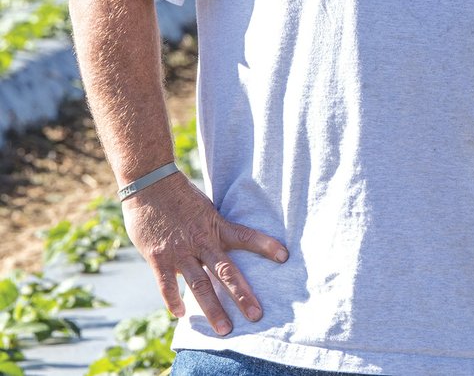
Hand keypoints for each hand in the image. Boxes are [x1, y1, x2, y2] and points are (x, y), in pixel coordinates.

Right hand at [122, 170, 288, 335]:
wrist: (150, 182)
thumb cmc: (179, 194)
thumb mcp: (204, 208)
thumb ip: (213, 228)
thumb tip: (226, 241)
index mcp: (215, 225)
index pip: (245, 236)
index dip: (265, 245)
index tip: (284, 256)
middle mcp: (201, 240)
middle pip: (226, 271)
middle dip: (242, 295)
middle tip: (257, 315)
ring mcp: (180, 250)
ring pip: (200, 285)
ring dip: (212, 309)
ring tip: (224, 329)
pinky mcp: (158, 257)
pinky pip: (167, 285)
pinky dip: (173, 300)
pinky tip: (180, 314)